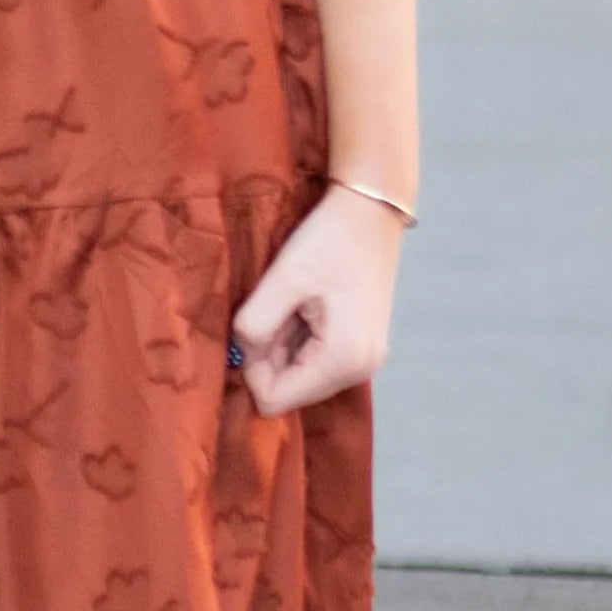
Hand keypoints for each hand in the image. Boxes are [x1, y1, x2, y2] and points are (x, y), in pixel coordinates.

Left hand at [230, 184, 404, 414]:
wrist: (371, 210)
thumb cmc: (330, 239)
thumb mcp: (284, 280)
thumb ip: (255, 325)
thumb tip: (240, 356)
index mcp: (343, 360)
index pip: (274, 400)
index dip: (252, 367)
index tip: (256, 324)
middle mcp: (360, 370)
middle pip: (289, 390)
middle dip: (269, 355)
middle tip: (277, 307)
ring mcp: (364, 360)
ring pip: (299, 375)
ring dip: (283, 345)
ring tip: (293, 303)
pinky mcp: (361, 347)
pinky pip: (315, 360)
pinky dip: (298, 339)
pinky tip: (304, 306)